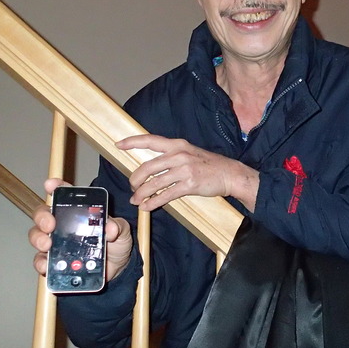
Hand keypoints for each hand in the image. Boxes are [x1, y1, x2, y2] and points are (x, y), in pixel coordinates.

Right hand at [28, 178, 132, 281]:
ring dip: (38, 239)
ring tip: (46, 245)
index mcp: (79, 211)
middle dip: (42, 217)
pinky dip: (41, 262)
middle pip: (43, 214)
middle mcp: (63, 224)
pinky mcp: (55, 261)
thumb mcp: (121, 232)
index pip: (64, 194)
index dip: (55, 187)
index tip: (50, 184)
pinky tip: (46, 265)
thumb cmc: (116, 244)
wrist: (117, 268)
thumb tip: (111, 228)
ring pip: (37, 236)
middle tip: (49, 225)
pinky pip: (41, 261)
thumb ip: (118, 227)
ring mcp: (56, 243)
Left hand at [117, 134, 258, 211]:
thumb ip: (172, 156)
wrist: (230, 174)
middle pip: (147, 167)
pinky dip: (153, 202)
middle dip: (135, 179)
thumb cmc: (209, 164)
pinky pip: (166, 194)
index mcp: (178, 145)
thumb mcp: (190, 153)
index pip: (150, 140)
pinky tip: (147, 206)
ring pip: (154, 183)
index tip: (118, 145)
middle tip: (132, 187)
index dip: (133, 142)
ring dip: (142, 194)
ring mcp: (184, 169)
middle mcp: (179, 155)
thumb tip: (153, 167)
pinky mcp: (189, 184)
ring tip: (136, 200)